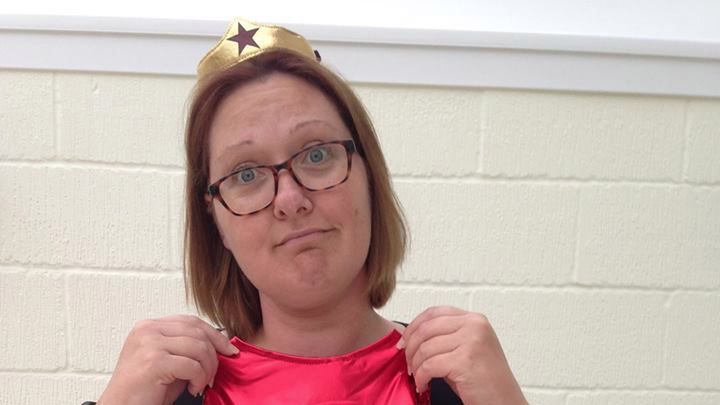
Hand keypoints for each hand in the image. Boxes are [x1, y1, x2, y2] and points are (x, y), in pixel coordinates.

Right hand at [98, 315, 238, 404]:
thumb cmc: (142, 391)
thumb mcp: (167, 362)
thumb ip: (186, 348)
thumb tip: (219, 345)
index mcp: (149, 327)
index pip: (191, 321)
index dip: (214, 335)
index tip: (228, 349)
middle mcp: (147, 330)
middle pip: (197, 331)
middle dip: (214, 354)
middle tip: (212, 374)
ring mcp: (149, 344)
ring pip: (199, 347)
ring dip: (207, 369)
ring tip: (200, 384)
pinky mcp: (154, 362)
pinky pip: (193, 365)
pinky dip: (199, 379)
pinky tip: (192, 389)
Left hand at [399, 306, 526, 404]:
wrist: (504, 401)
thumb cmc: (485, 381)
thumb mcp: (465, 349)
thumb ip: (444, 337)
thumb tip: (411, 336)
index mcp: (474, 319)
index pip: (435, 313)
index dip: (414, 326)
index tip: (404, 341)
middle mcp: (474, 326)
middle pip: (427, 328)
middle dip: (410, 347)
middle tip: (407, 362)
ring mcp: (471, 341)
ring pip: (426, 348)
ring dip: (416, 365)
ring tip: (418, 376)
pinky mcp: (465, 361)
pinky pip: (429, 366)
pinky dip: (421, 377)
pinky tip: (423, 384)